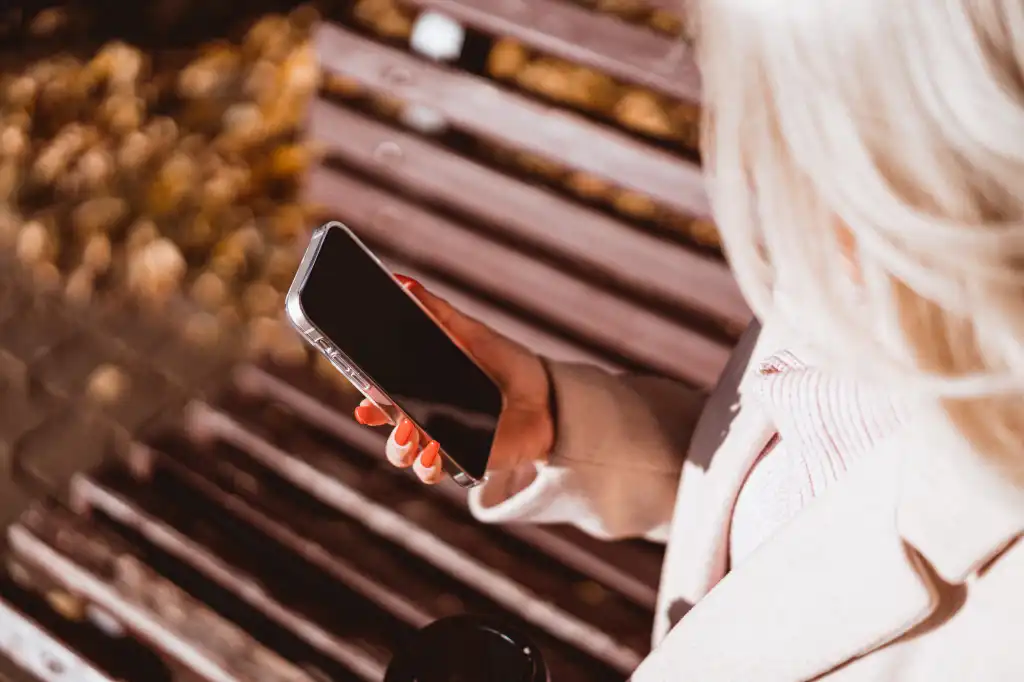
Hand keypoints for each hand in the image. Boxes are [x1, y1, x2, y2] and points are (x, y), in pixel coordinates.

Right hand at [353, 275, 554, 483]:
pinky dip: (427, 464)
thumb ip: (437, 312)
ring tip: (409, 432)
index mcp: (423, 389)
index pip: (383, 395)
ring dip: (398, 447)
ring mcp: (444, 442)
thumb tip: (404, 282)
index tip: (362, 393)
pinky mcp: (464, 462)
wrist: (550, 397)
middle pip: (386, 425)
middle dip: (377, 421)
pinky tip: (433, 450)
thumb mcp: (472, 334)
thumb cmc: (509, 365)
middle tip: (375, 410)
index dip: (367, 397)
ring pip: (404, 455)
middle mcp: (428, 418)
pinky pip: (434, 471)